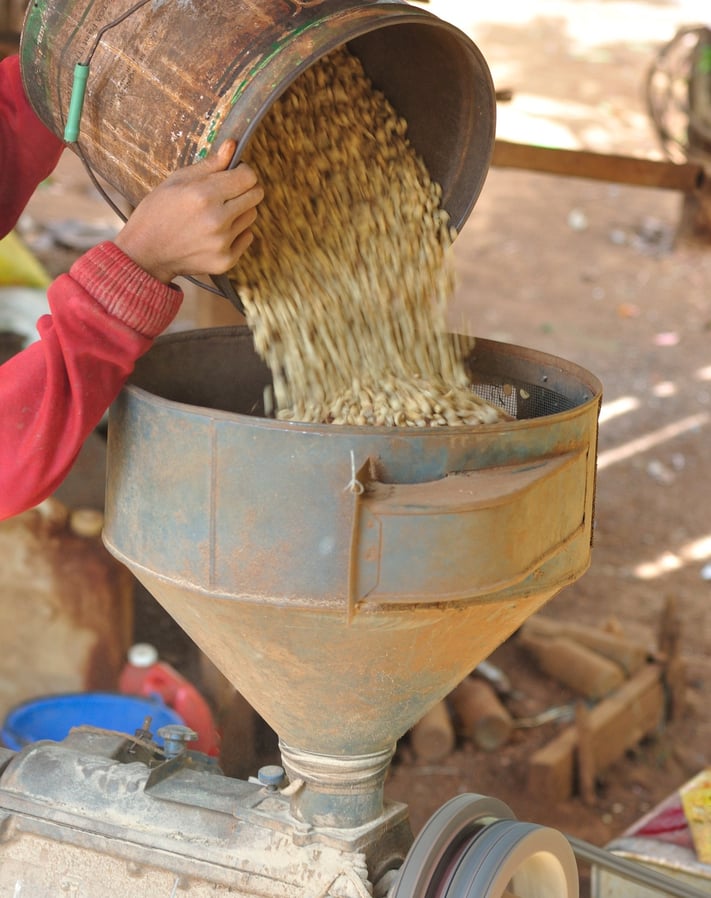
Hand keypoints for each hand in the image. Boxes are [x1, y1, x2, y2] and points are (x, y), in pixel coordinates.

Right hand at [114, 140, 262, 283]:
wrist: (145, 253)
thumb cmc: (158, 211)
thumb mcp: (177, 181)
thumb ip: (209, 165)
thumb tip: (232, 145)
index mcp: (203, 195)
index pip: (248, 176)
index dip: (243, 171)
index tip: (234, 173)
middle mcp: (216, 220)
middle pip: (256, 195)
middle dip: (244, 189)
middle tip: (226, 193)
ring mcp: (222, 243)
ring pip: (251, 216)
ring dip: (239, 211)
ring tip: (215, 214)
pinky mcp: (225, 261)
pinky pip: (246, 237)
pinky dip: (236, 233)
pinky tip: (214, 233)